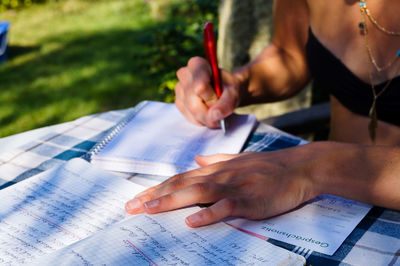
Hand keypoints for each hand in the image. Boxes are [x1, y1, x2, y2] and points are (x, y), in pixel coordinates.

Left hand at [125, 144, 326, 226]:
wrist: (299, 167)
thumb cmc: (268, 166)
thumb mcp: (239, 159)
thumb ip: (216, 159)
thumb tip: (197, 158)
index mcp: (217, 168)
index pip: (181, 178)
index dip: (158, 187)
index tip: (138, 198)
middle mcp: (221, 175)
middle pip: (183, 184)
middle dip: (155, 195)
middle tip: (131, 207)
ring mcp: (235, 187)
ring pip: (198, 192)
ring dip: (173, 201)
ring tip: (150, 209)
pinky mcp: (250, 200)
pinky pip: (226, 207)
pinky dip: (208, 214)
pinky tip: (192, 221)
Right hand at [174, 56, 240, 127]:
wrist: (225, 91)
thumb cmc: (228, 88)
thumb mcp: (233, 94)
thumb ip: (226, 104)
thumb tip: (214, 116)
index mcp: (197, 64)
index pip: (200, 87)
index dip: (212, 98)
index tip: (219, 97)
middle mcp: (184, 74)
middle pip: (193, 103)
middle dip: (209, 113)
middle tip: (220, 112)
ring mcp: (179, 89)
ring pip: (191, 111)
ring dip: (206, 117)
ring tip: (215, 111)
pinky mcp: (179, 102)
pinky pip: (189, 117)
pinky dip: (201, 120)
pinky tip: (207, 114)